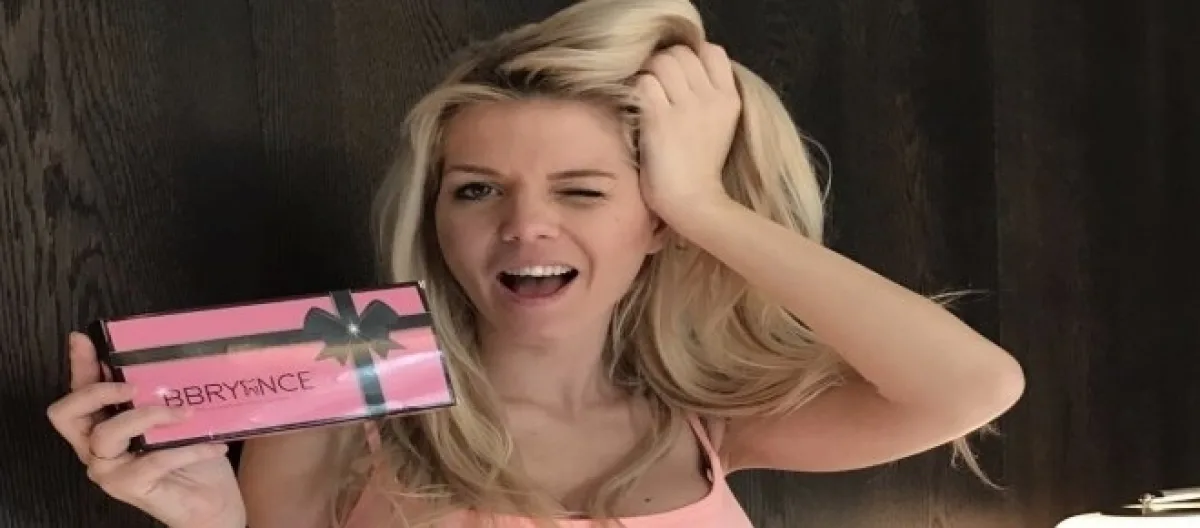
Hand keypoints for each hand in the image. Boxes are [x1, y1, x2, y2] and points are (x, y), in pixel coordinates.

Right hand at [46, 332, 245, 527]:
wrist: (212, 503)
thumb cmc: (193, 457)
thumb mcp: (178, 417)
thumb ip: (162, 393)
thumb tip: (158, 357)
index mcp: (104, 425)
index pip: (78, 393)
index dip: (78, 365)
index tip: (83, 339)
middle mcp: (97, 448)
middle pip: (66, 414)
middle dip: (96, 391)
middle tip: (133, 385)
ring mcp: (109, 470)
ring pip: (108, 434)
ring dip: (150, 416)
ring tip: (187, 414)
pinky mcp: (130, 487)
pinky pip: (155, 458)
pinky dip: (189, 448)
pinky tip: (214, 445)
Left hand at [634, 43, 741, 218]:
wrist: (694, 203)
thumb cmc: (700, 170)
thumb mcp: (720, 127)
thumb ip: (709, 98)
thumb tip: (686, 74)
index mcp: (729, 98)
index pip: (711, 51)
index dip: (691, 56)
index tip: (679, 77)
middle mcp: (711, 96)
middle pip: (681, 53)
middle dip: (663, 64)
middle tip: (655, 89)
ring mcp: (687, 106)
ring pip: (661, 62)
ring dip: (647, 75)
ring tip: (645, 99)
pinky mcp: (660, 117)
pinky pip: (643, 84)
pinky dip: (635, 93)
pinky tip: (638, 112)